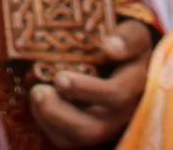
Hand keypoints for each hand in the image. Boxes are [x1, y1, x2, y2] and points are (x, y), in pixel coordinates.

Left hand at [29, 21, 153, 149]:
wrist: (128, 62)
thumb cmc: (127, 45)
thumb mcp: (134, 33)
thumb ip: (127, 37)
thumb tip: (111, 47)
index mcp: (136, 85)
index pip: (117, 95)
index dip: (88, 90)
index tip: (59, 78)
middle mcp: (124, 113)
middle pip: (95, 128)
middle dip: (62, 113)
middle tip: (38, 91)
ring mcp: (108, 127)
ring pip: (80, 139)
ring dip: (52, 120)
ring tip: (36, 94)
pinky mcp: (91, 133)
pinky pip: (69, 142)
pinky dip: (49, 126)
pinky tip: (38, 105)